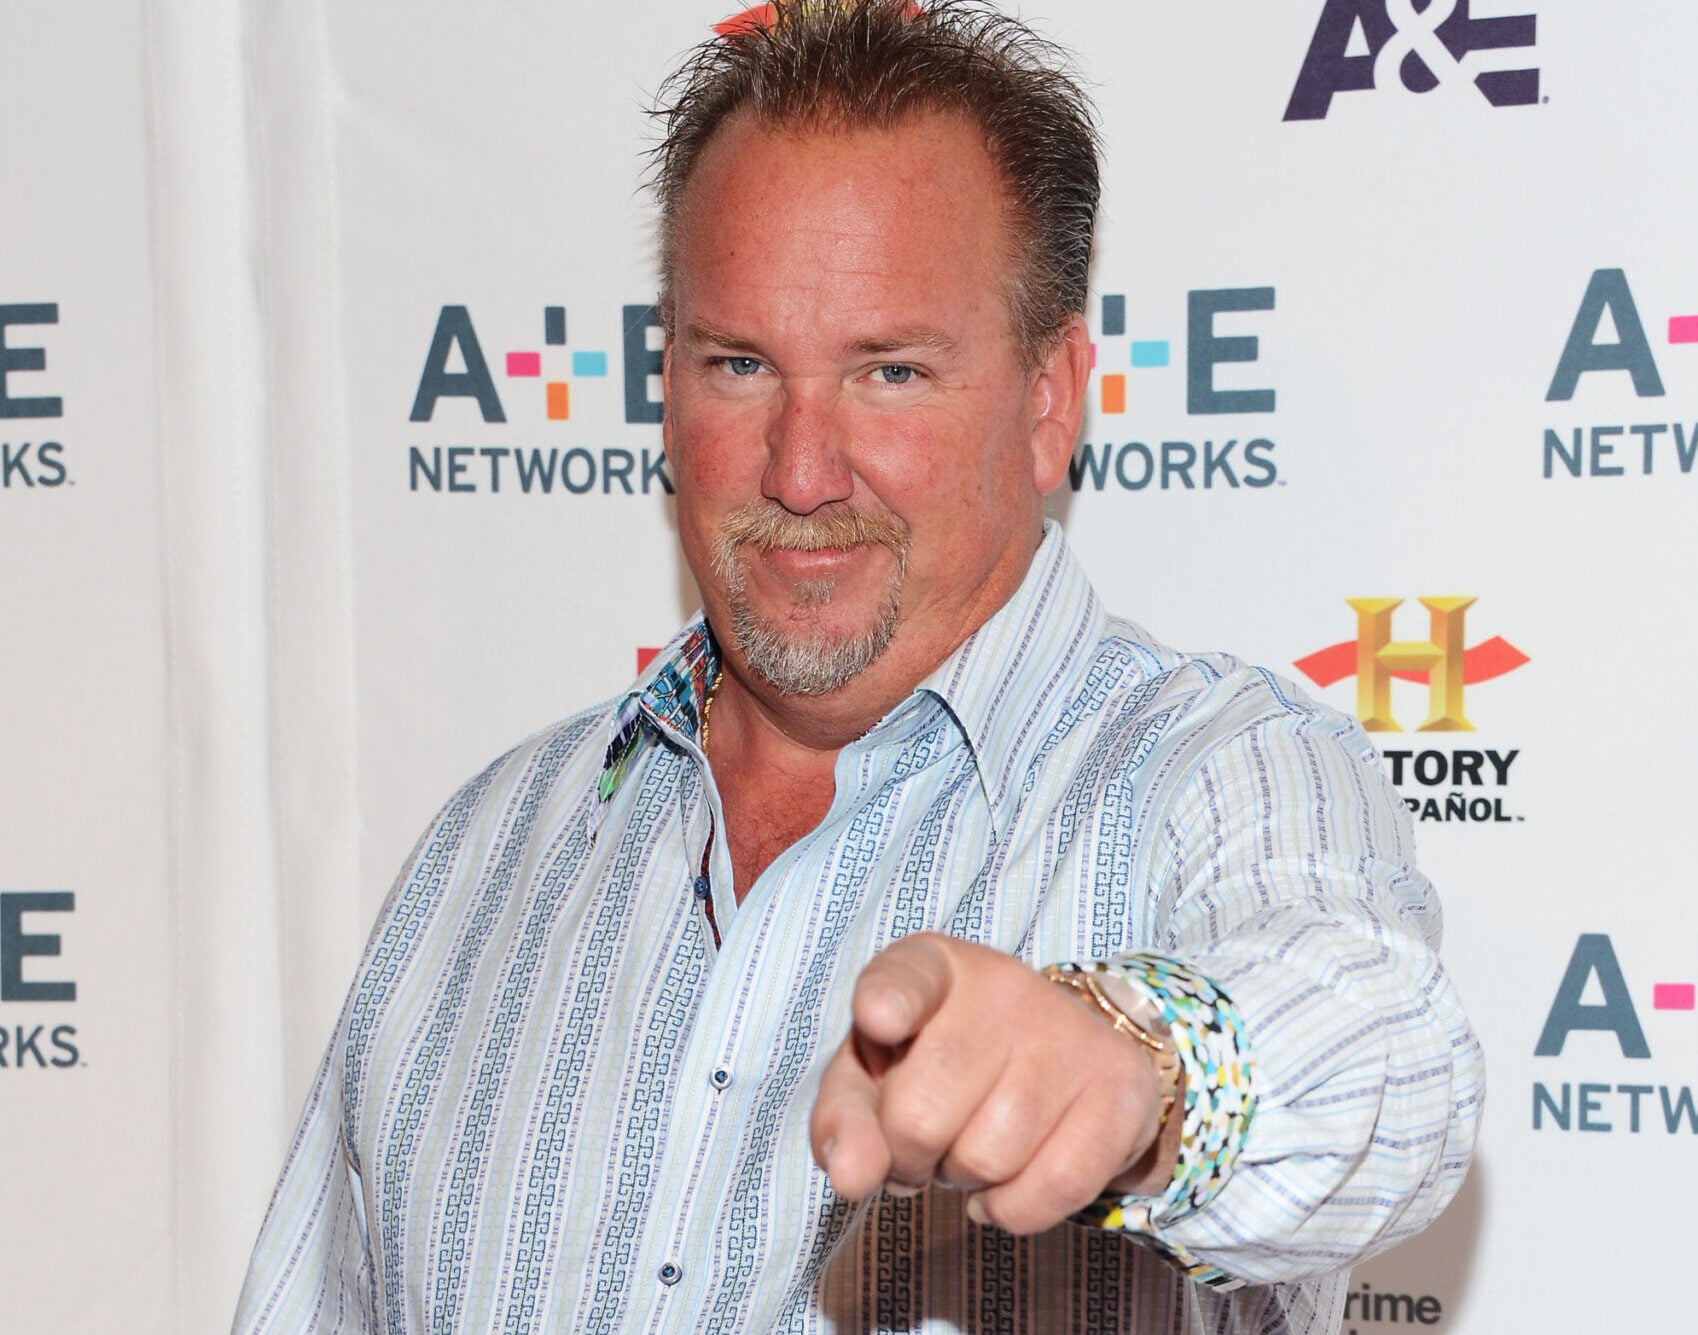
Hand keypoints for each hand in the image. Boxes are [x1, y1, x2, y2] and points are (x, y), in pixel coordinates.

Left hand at [809, 932, 1179, 1233]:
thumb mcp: (873, 1078)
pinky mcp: (1120, 1085)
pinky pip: (1053, 1188)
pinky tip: (1006, 1184)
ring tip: (973, 1146)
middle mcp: (1004, 987)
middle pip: (920, 1115)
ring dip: (965, 1180)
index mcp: (932, 967)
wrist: (1060, 1057)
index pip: (904, 979)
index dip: (888, 1003)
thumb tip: (852, 1176)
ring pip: (986, 1159)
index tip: (879, 1018)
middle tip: (926, 1141)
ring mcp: (1068, 1032)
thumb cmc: (942, 1068)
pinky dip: (1015, 1210)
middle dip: (909, 1155)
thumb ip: (843, 1123)